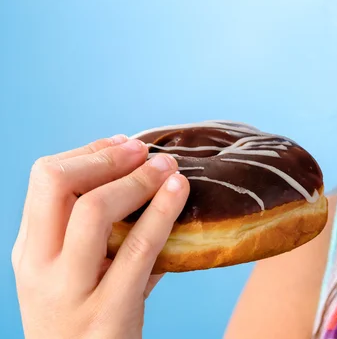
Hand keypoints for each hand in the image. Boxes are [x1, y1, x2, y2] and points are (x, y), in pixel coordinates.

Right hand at [12, 135, 189, 338]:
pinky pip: (139, 249)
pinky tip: (180, 191)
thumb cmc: (89, 319)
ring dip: (138, 180)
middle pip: (56, 183)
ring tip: (169, 167)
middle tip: (146, 150)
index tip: (126, 143)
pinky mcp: (108, 312)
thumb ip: (100, 232)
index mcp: (31, 249)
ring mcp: (69, 290)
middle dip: (107, 157)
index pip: (45, 178)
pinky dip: (163, 211)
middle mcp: (40, 265)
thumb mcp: (77, 273)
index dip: (90, 152)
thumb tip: (151, 178)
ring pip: (94, 210)